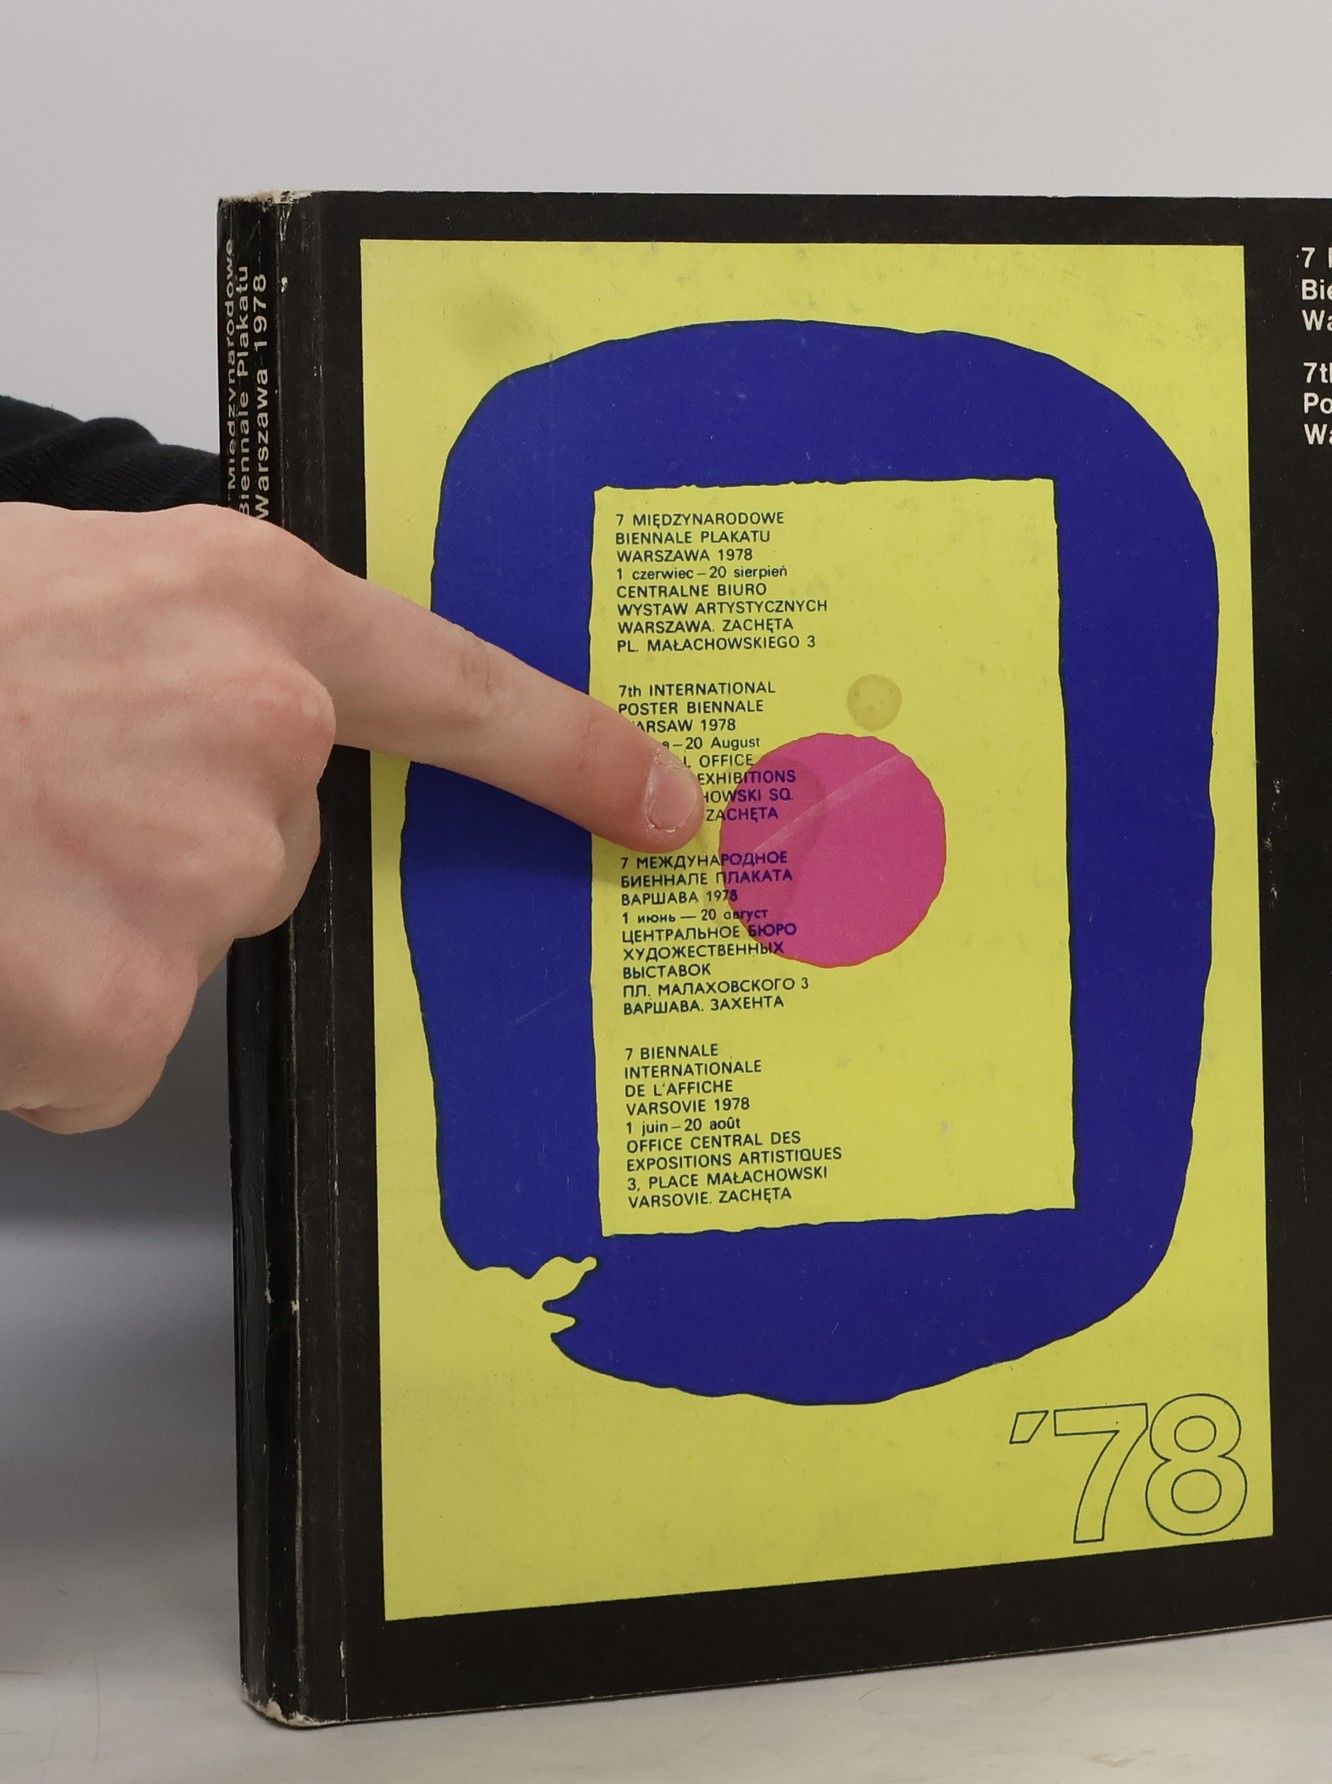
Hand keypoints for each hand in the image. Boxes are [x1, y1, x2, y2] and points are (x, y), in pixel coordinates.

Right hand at [0, 503, 703, 1131]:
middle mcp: (250, 735)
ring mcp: (192, 880)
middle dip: (174, 841)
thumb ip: (192, 650)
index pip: (461, 686)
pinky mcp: (119, 1012)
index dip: (573, 750)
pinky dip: (41, 1021)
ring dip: (95, 926)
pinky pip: (109, 1042)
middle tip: (40, 798)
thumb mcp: (63, 586)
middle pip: (281, 845)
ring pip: (189, 939)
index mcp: (241, 606)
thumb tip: (267, 740)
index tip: (661, 805)